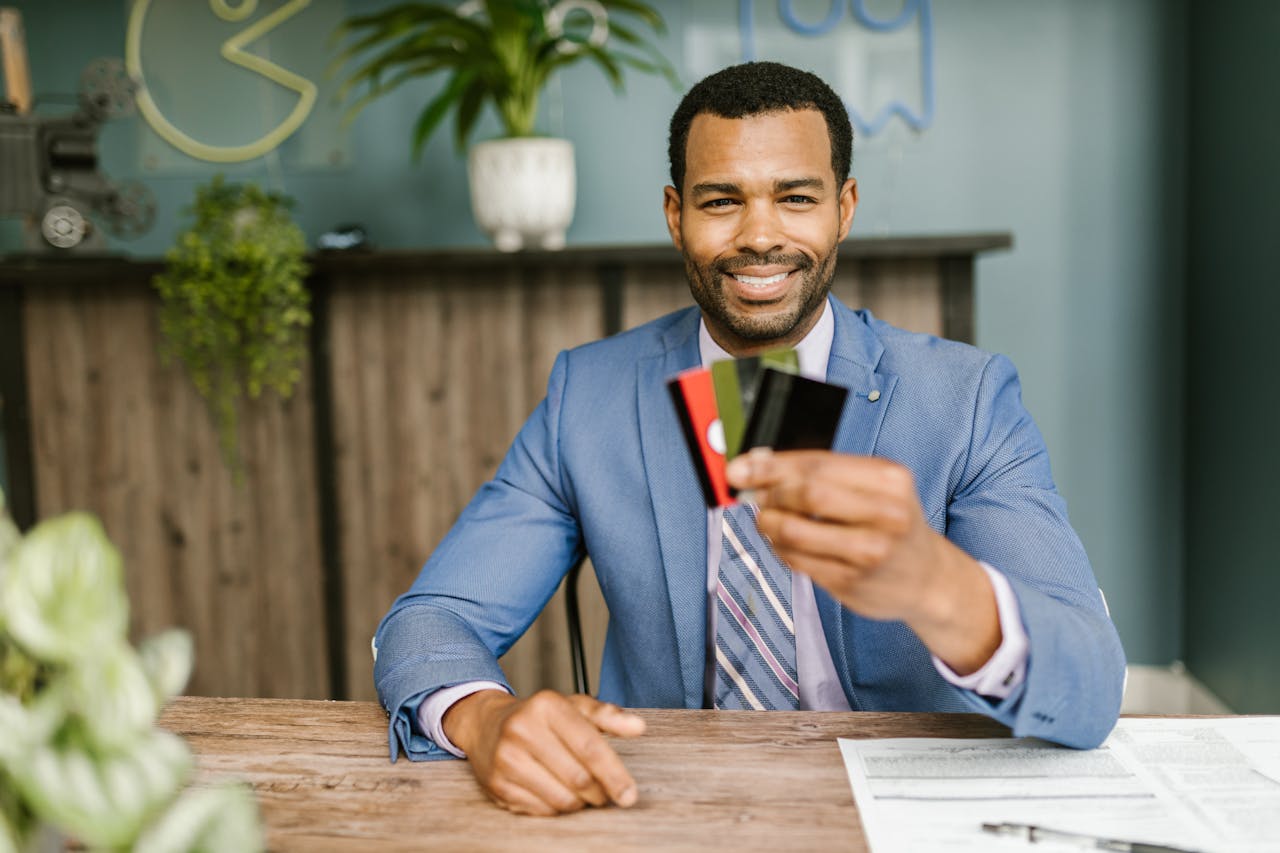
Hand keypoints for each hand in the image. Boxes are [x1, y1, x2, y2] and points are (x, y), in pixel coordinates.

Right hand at [442, 689, 645, 815]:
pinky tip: (557, 794)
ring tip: (582, 793)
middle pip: (578, 778)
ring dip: (580, 803)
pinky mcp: (497, 785)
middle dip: (599, 792)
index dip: (614, 774)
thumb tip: (638, 727)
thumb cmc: (541, 718)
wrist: (487, 726)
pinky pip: (541, 810)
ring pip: (561, 798)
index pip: (589, 746)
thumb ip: (607, 715)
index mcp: (546, 706)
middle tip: (604, 793)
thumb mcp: (574, 707)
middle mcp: (522, 729)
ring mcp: (507, 759)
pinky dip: (557, 808)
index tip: (629, 794)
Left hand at [725, 448, 999, 673]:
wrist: (928, 578)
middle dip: (770, 493)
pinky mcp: (852, 582)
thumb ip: (821, 474)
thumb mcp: (874, 488)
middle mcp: (885, 514)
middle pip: (806, 493)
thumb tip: (755, 465)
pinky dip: (780, 549)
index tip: (739, 469)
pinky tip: (787, 544)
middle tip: (755, 497)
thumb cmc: (891, 524)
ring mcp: (870, 552)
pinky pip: (797, 560)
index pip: (817, 463)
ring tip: (767, 521)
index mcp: (889, 479)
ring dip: (767, 524)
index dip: (770, 465)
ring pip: (794, 531)